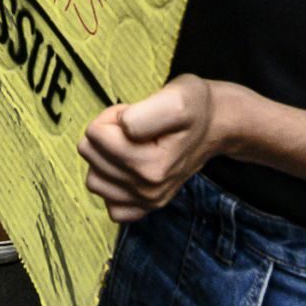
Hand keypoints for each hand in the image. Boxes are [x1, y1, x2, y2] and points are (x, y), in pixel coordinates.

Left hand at [79, 76, 221, 221]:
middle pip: (90, 155)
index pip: (95, 135)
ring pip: (93, 179)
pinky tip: (127, 167)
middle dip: (106, 133)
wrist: (214, 126)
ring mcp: (147, 202)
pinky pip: (110, 205)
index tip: (134, 113)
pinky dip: (111, 184)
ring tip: (130, 143)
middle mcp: (148, 191)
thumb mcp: (174, 98)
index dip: (111, 116)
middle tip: (133, 125)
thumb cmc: (194, 107)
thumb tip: (121, 130)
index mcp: (151, 166)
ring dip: (105, 156)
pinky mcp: (145, 208)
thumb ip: (142, 115)